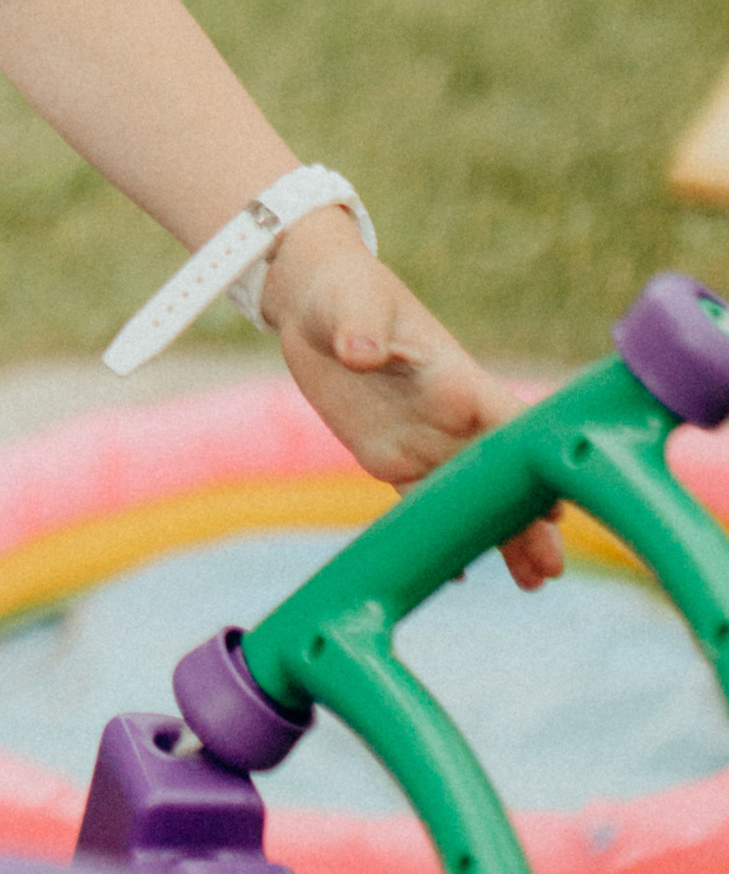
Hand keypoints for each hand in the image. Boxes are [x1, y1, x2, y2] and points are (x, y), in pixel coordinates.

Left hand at [260, 207, 563, 588]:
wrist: (315, 305)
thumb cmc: (344, 291)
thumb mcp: (351, 302)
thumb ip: (362, 328)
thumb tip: (359, 350)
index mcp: (455, 377)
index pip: (507, 421)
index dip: (534, 460)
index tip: (558, 501)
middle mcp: (450, 416)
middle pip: (502, 473)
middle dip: (530, 517)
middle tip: (554, 567)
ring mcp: (424, 439)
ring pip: (472, 498)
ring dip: (502, 536)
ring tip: (535, 582)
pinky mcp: (391, 457)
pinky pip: (423, 504)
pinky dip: (443, 536)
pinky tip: (461, 572)